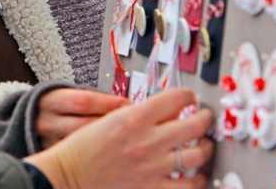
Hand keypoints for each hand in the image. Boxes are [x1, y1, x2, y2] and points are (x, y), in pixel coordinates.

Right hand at [25, 88, 214, 188]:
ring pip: (197, 154)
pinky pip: (189, 185)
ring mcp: (154, 166)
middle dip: (205, 118)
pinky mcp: (153, 188)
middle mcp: (148, 140)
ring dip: (205, 147)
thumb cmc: (82, 148)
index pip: (176, 98)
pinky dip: (198, 179)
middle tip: (205, 117)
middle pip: (195, 124)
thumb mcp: (107, 119)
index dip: (188, 95)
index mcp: (135, 118)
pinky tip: (197, 175)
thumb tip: (162, 111)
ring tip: (205, 145)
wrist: (70, 174)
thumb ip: (136, 114)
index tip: (190, 97)